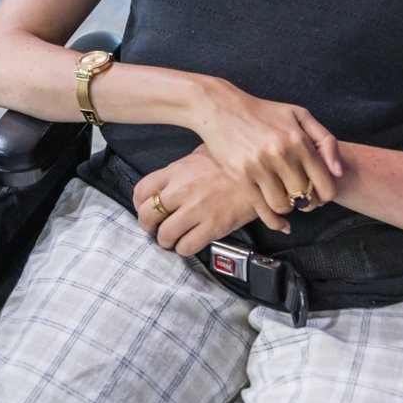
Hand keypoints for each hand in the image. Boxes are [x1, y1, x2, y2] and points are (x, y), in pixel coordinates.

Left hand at [134, 148, 273, 253]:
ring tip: (172, 239)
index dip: (139, 204)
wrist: (262, 173)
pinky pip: (187, 246)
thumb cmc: (233, 160)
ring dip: (165, 240)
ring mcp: (196, 210)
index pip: (141, 190)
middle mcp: (181, 191)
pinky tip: (188, 243)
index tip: (145, 209)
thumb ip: (183, 167)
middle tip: (156, 228)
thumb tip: (172, 176)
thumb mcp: (202, 153)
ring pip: (165, 235)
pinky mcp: (213, 227)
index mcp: (176, 171)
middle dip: (148, 226)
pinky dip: (183, 249)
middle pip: (147, 215)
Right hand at [184, 77, 342, 220]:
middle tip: (302, 198)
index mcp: (299, 141)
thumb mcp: (299, 115)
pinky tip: (281, 225)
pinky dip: (274, 222)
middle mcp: (281, 155)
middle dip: (306, 202)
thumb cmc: (263, 112)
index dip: (325, 195)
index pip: (325, 185)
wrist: (222, 109)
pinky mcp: (241, 176)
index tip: (319, 193)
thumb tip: (338, 172)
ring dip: (288, 208)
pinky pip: (262, 209)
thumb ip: (326, 141)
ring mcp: (260, 167)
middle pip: (305, 198)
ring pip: (284, 206)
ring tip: (286, 199)